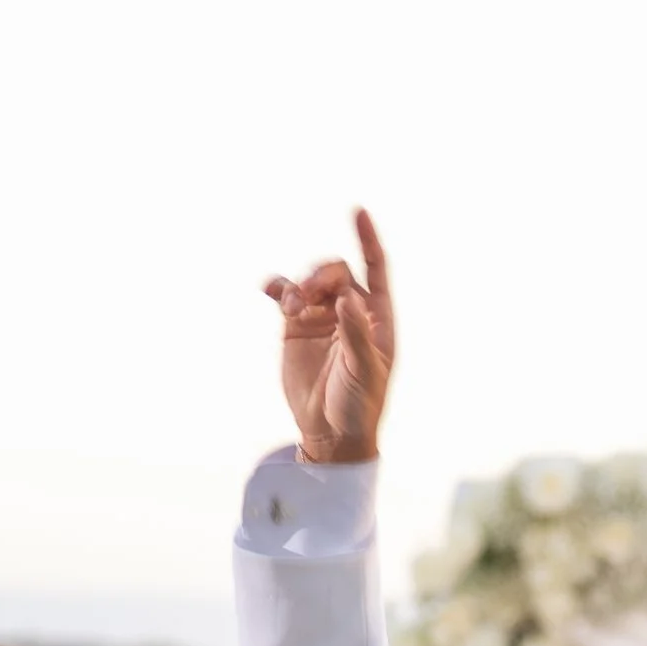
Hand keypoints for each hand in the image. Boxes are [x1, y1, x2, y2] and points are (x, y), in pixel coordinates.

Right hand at [263, 206, 393, 464]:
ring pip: (308, 282)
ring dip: (298, 286)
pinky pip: (284, 296)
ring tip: (291, 307)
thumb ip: (356, 332)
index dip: (368, 240)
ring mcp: (321, 317)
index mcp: (376, 318)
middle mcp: (349, 311)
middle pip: (335, 271)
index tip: (358, 212)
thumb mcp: (364, 371)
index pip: (376, 269)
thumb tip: (347, 296)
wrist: (330, 432)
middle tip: (309, 294)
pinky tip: (270, 289)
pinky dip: (277, 288)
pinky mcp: (295, 327)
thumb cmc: (359, 404)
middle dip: (322, 275)